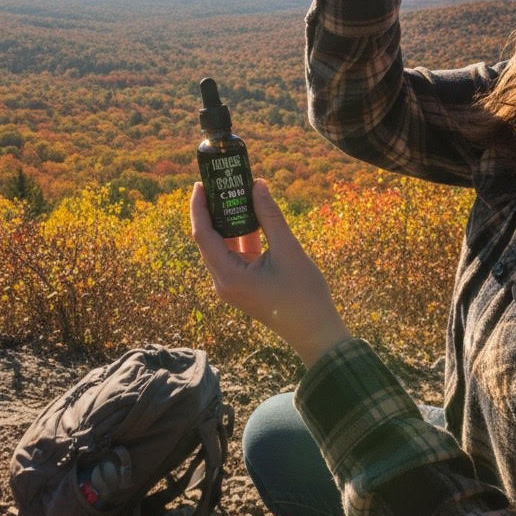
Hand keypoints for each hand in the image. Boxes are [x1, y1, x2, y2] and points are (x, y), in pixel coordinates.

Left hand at [190, 180, 350, 366]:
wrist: (316, 332)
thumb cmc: (304, 295)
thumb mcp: (288, 250)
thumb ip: (270, 216)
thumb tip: (257, 185)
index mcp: (228, 276)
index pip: (202, 234)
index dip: (200, 207)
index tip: (201, 183)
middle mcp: (223, 281)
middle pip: (208, 239)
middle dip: (213, 210)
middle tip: (219, 184)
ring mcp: (232, 285)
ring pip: (222, 246)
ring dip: (228, 221)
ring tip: (234, 194)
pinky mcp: (242, 285)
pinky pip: (235, 255)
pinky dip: (240, 235)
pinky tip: (250, 215)